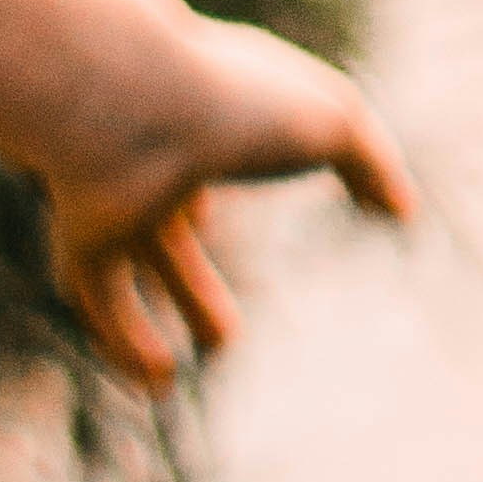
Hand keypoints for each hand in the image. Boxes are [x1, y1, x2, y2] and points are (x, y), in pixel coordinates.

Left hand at [44, 9, 413, 389]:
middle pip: (164, 220)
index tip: (250, 208)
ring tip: (185, 370)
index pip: (213, 146)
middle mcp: (148, 150)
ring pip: (124, 258)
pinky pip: (93, 293)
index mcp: (201, 107)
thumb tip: (399, 208)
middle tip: (225, 332)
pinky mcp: (82, 231)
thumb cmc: (237, 98)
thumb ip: (372, 161)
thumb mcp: (333, 120)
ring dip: (151, 316)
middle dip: (190, 276)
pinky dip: (123, 341)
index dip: (234, 178)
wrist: (134, 100)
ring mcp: (111, 189)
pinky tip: (157, 382)